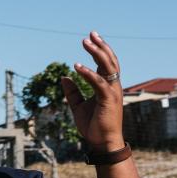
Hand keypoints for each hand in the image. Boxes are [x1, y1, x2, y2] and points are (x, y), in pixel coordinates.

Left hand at [60, 31, 124, 151]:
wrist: (102, 143)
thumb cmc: (94, 126)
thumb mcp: (78, 106)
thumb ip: (72, 92)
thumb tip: (64, 77)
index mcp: (107, 87)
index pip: (106, 64)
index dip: (99, 50)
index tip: (91, 38)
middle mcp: (113, 86)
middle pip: (109, 61)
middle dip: (101, 46)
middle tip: (91, 34)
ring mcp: (112, 92)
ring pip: (108, 67)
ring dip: (96, 54)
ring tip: (86, 42)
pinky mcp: (108, 100)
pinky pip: (99, 83)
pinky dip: (88, 73)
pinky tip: (77, 66)